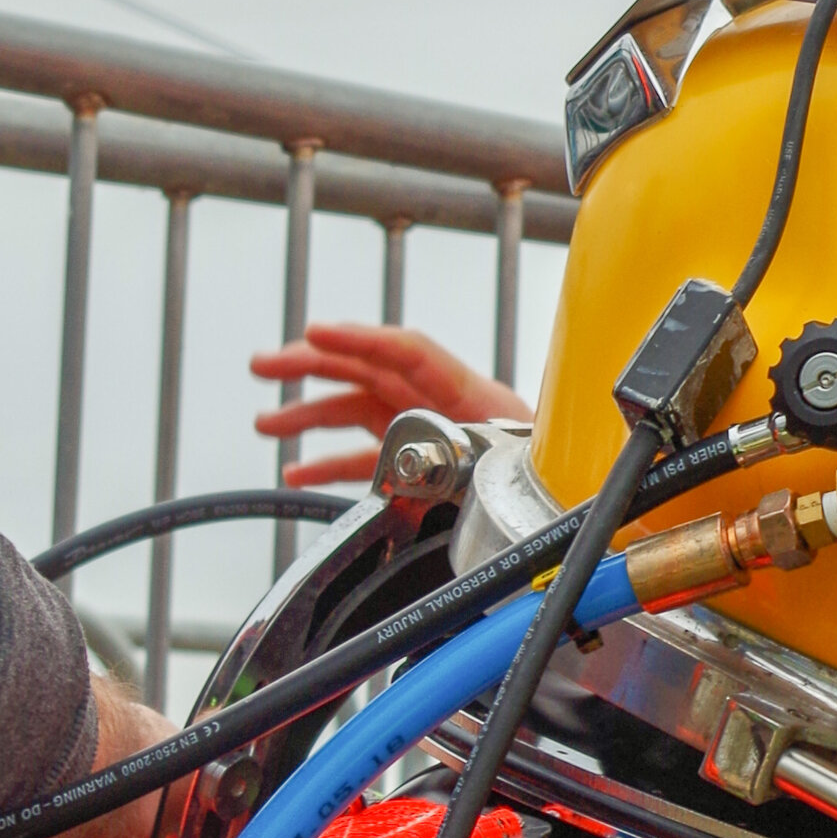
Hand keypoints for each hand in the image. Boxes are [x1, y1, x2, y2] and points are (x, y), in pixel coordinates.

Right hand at [247, 323, 529, 485]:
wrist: (571, 504)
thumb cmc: (555, 478)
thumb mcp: (521, 468)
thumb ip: (469, 464)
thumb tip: (423, 467)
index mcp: (473, 395)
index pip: (409, 353)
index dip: (361, 339)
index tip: (316, 333)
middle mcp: (441, 403)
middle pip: (369, 371)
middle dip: (313, 364)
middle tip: (264, 364)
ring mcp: (425, 429)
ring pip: (356, 413)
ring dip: (309, 416)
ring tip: (265, 423)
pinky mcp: (417, 462)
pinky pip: (364, 458)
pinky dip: (328, 464)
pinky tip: (296, 473)